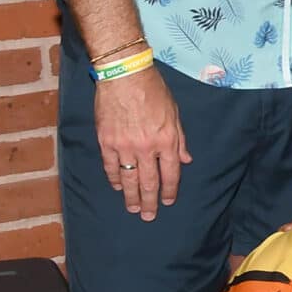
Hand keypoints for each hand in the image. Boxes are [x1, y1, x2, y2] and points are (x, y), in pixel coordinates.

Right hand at [93, 66, 191, 220]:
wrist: (125, 76)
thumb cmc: (153, 90)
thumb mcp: (174, 113)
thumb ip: (179, 139)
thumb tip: (186, 160)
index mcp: (167, 140)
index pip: (170, 173)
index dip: (170, 190)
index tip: (169, 201)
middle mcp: (147, 147)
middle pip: (149, 181)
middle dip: (151, 201)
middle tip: (149, 216)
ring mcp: (124, 146)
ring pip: (128, 179)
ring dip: (131, 196)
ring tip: (134, 209)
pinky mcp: (106, 142)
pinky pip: (111, 166)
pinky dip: (114, 178)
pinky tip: (117, 187)